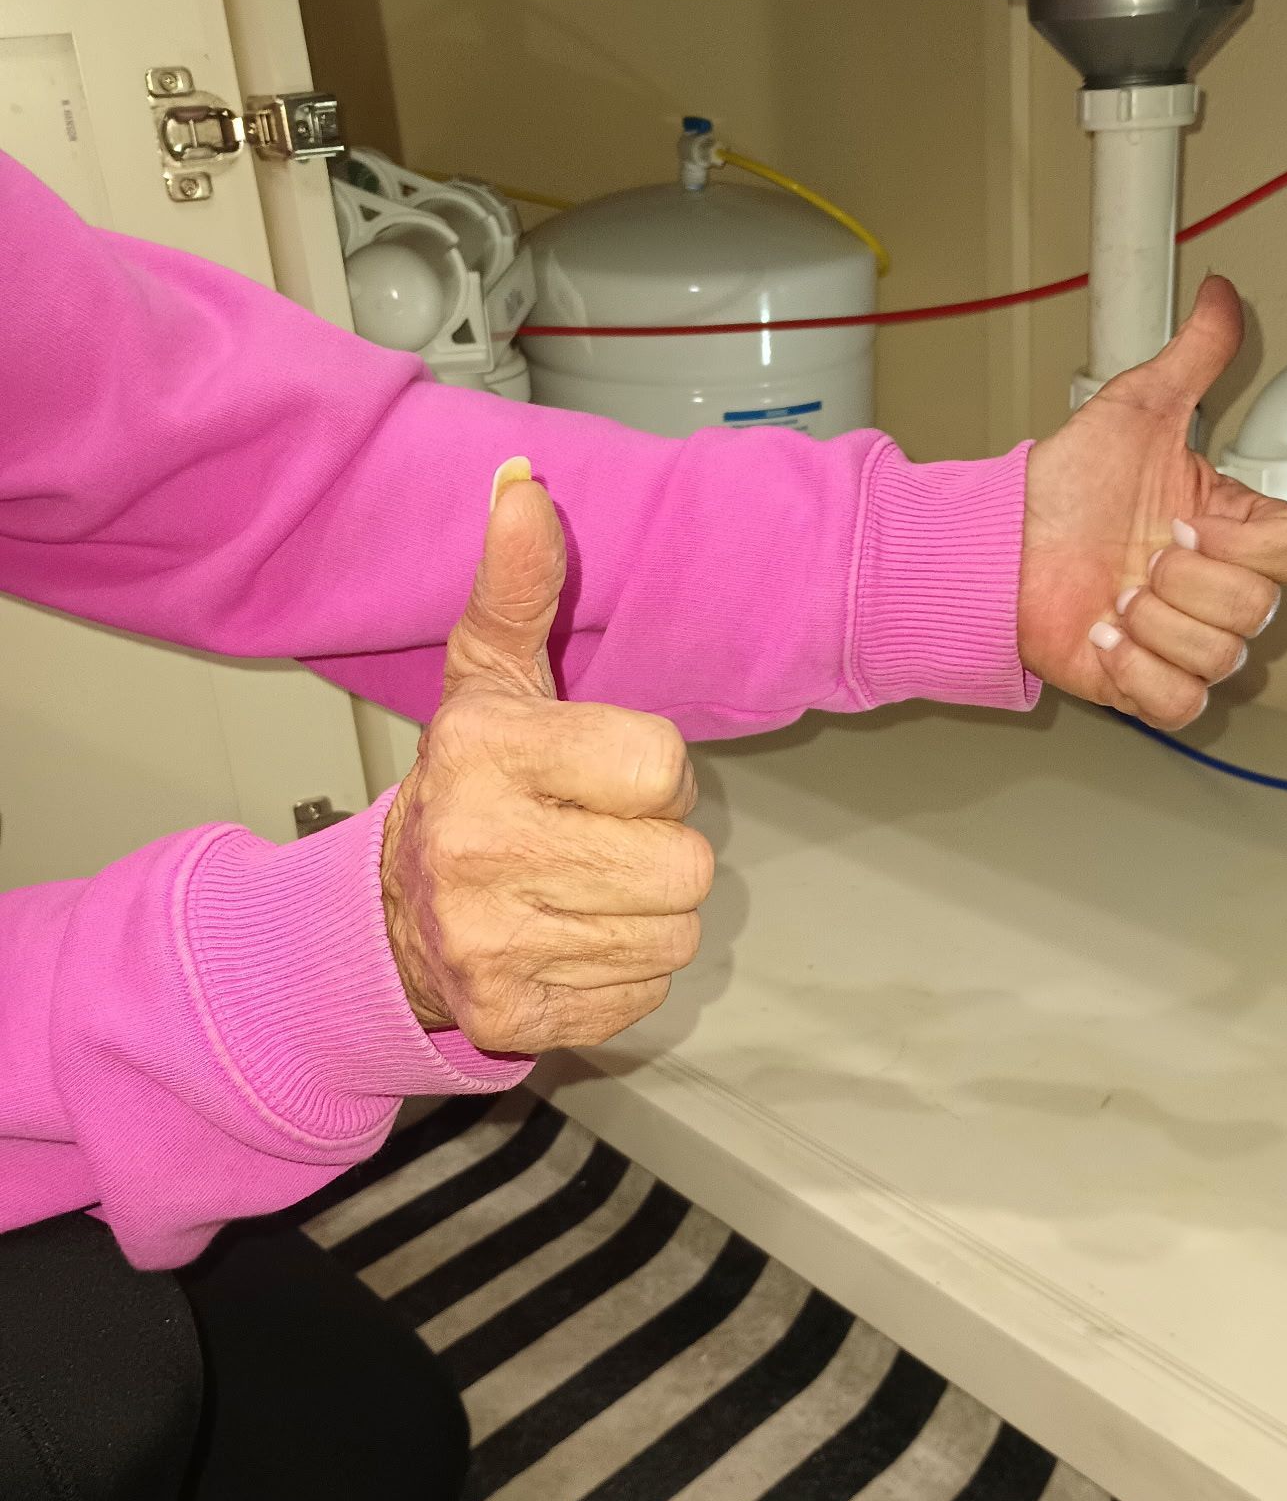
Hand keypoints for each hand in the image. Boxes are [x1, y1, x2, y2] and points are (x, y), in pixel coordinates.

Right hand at [381, 461, 713, 1051]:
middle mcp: (477, 850)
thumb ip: (519, 584)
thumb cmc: (471, 782)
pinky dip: (618, 973)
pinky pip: (643, 997)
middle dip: (657, 848)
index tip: (598, 774)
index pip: (665, 767)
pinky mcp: (507, 1019)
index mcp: (484, 752)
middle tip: (593, 836)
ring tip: (579, 886)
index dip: (650, 772)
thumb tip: (522, 481)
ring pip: (673, 935)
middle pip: (685, 864)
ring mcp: (488, 945)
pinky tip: (565, 937)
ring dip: (644, 912)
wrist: (387, 915)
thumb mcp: (489, 675)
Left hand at [1017, 275, 1286, 728]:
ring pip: (1220, 657)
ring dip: (1155, 623)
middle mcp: (1213, 590)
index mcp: (1231, 531)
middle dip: (1184, 580)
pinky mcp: (1145, 686)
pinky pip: (1181, 705)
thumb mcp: (1137, 409)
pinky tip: (1106, 635)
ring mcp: (1181, 642)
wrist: (999, 544)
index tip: (1186, 516)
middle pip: (1257, 610)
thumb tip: (1221, 296)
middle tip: (1138, 557)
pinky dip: (1140, 673)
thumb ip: (1194, 356)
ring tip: (1114, 594)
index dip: (1246, 542)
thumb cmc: (1066, 487)